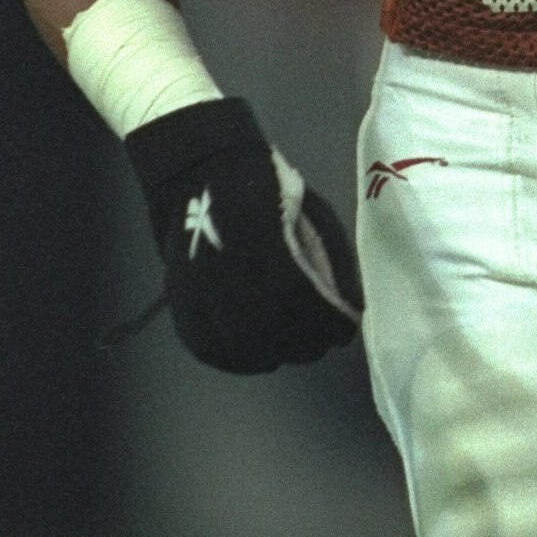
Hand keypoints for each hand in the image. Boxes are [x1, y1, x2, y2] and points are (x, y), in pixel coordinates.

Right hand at [122, 97, 360, 373]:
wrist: (201, 179)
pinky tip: (260, 344)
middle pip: (282, 339)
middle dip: (310, 341)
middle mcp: (235, 284)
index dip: (332, 325)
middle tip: (321, 334)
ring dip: (279, 351)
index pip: (310, 311)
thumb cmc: (268, 193)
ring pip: (251, 354)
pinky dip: (245, 357)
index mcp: (271, 253)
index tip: (344, 325)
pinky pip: (220, 355)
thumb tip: (352, 310)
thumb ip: (335, 265)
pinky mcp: (185, 314)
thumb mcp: (315, 216)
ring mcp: (204, 303)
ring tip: (292, 339)